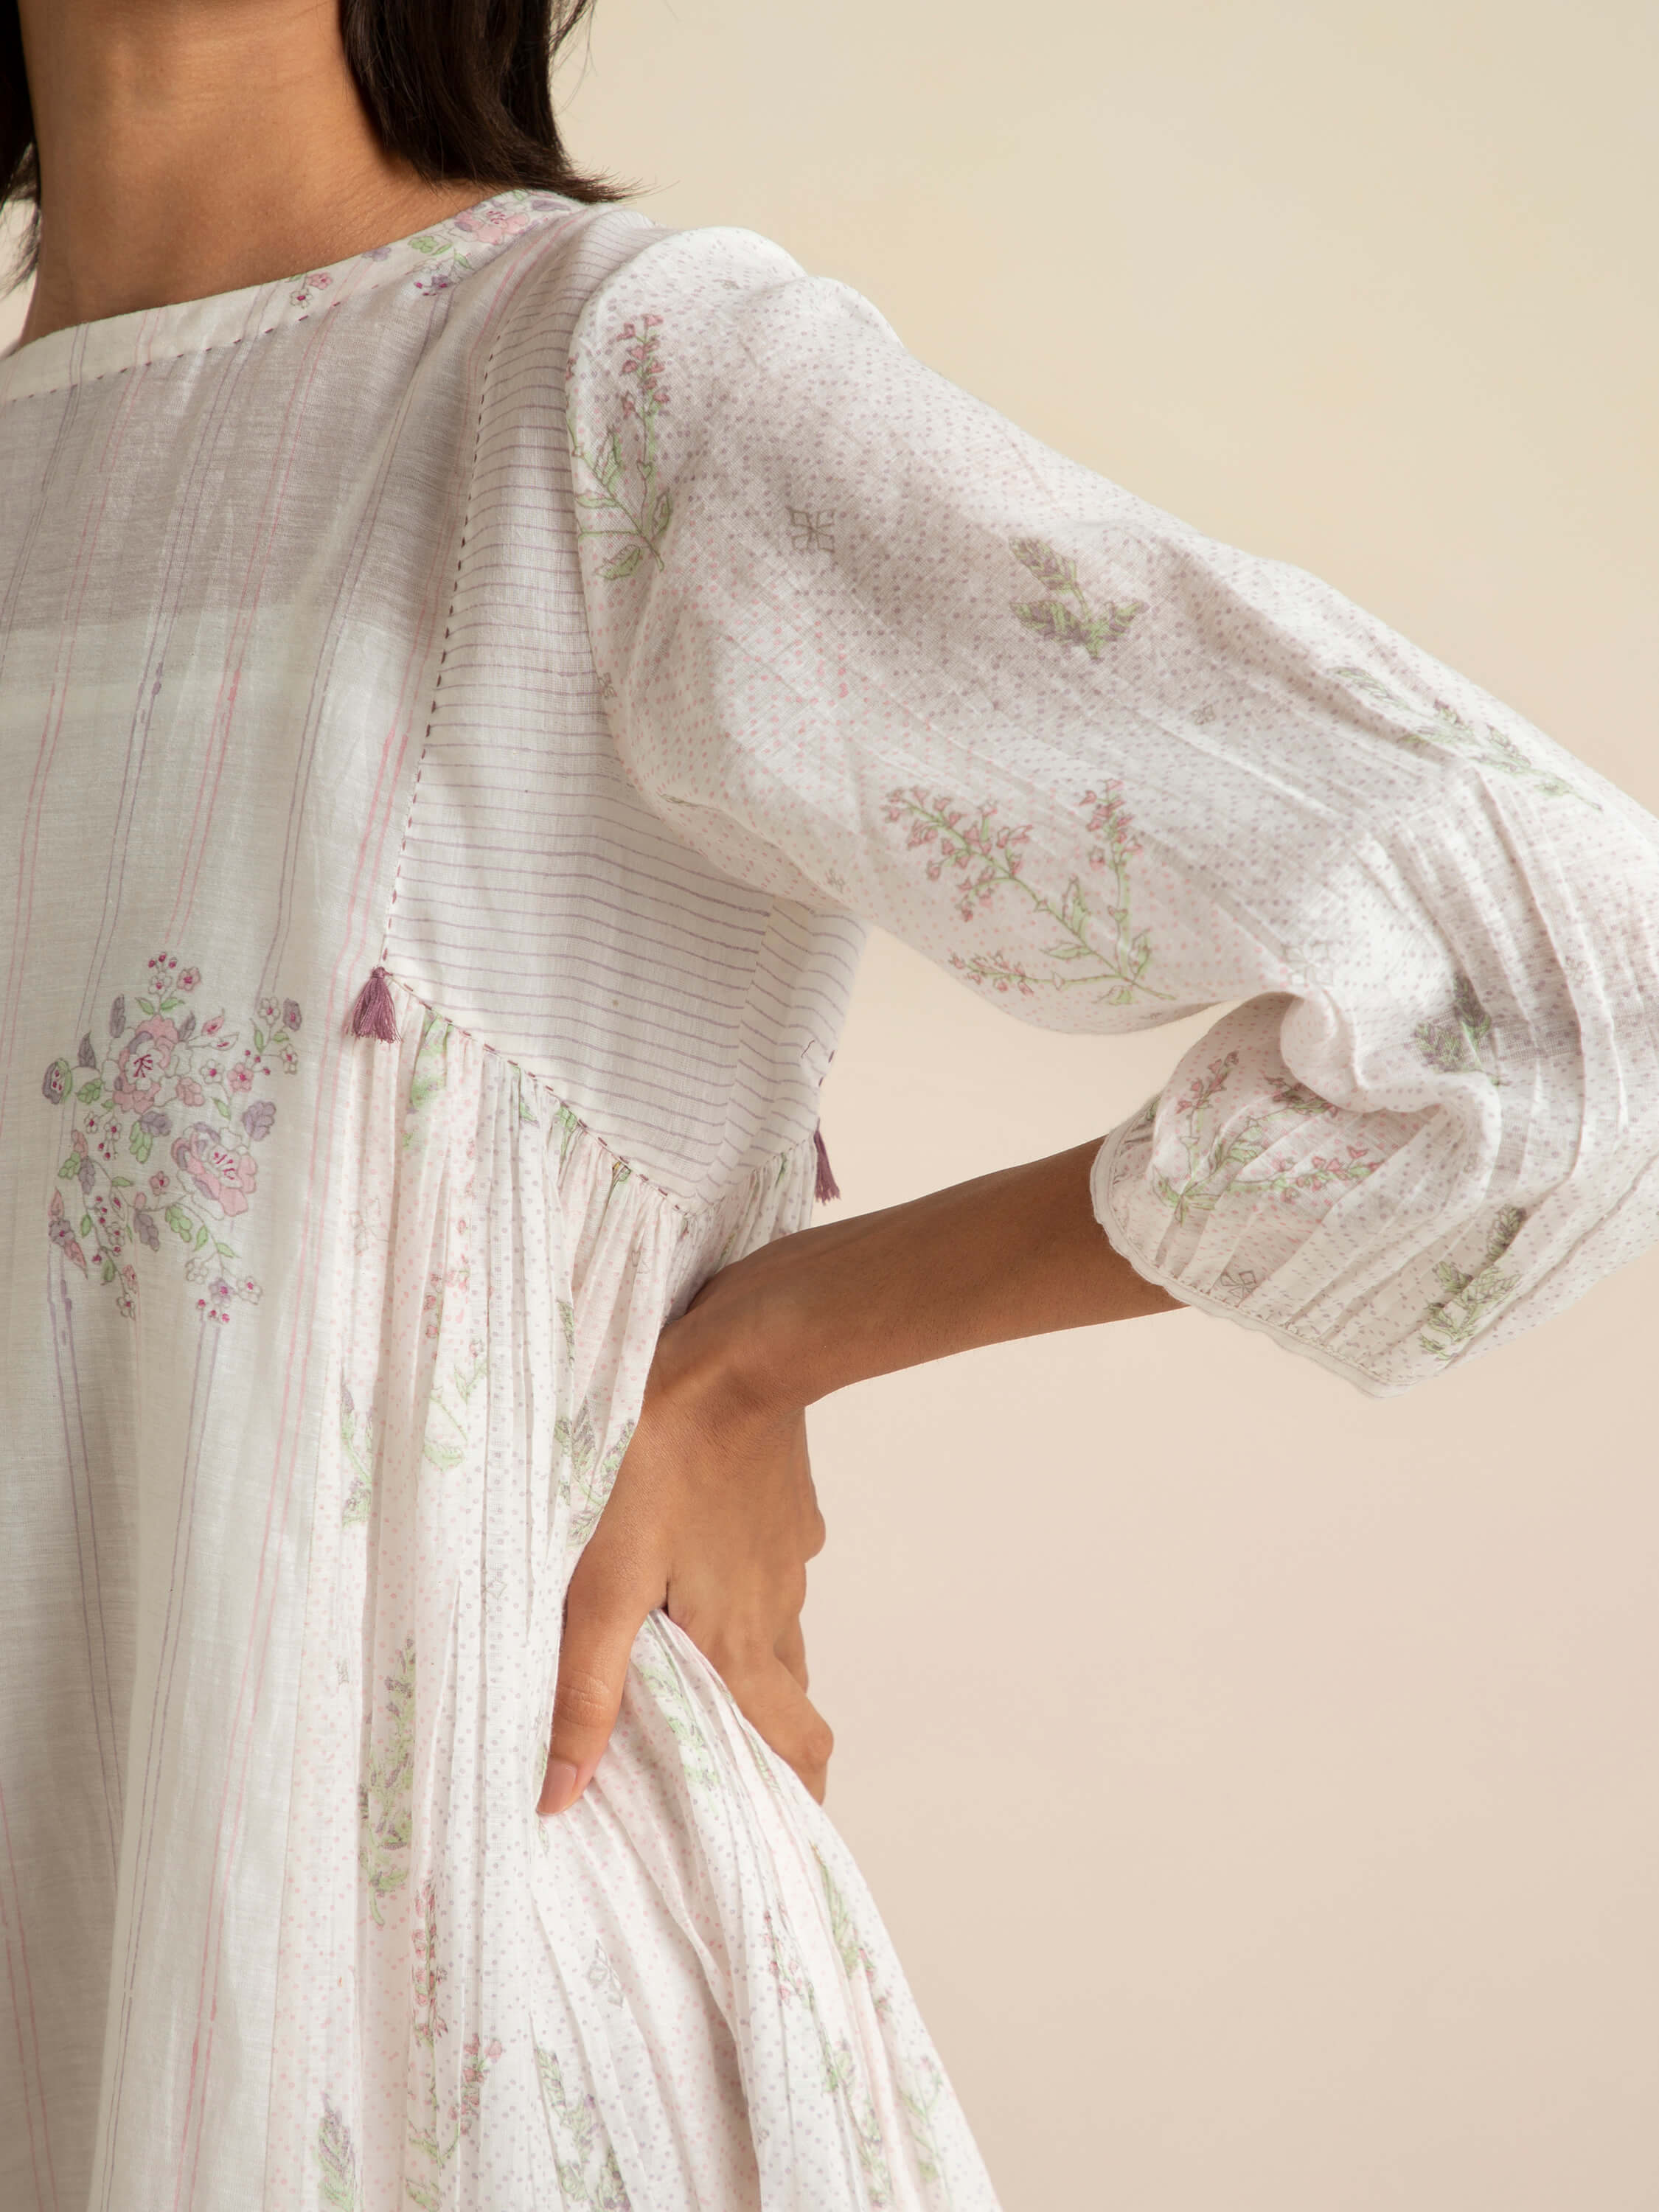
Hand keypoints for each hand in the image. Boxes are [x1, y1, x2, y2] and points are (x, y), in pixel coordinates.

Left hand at [538, 1261, 833, 1815]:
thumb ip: (581, 1689)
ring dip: (744, 1650)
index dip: (798, 1797)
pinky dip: (740, 1575)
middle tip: (716, 1749)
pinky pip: (768, 1558)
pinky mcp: (787, 1499)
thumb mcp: (600, 1580)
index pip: (797, 1747)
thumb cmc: (658, 1460)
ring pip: (774, 1623)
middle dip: (762, 1731)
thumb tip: (558, 1796)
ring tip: (685, 1647)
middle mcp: (777, 1606)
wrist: (737, 1351)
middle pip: (787, 1694)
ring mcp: (790, 1549)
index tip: (786, 1832)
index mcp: (740, 1643)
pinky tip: (693, 1545)